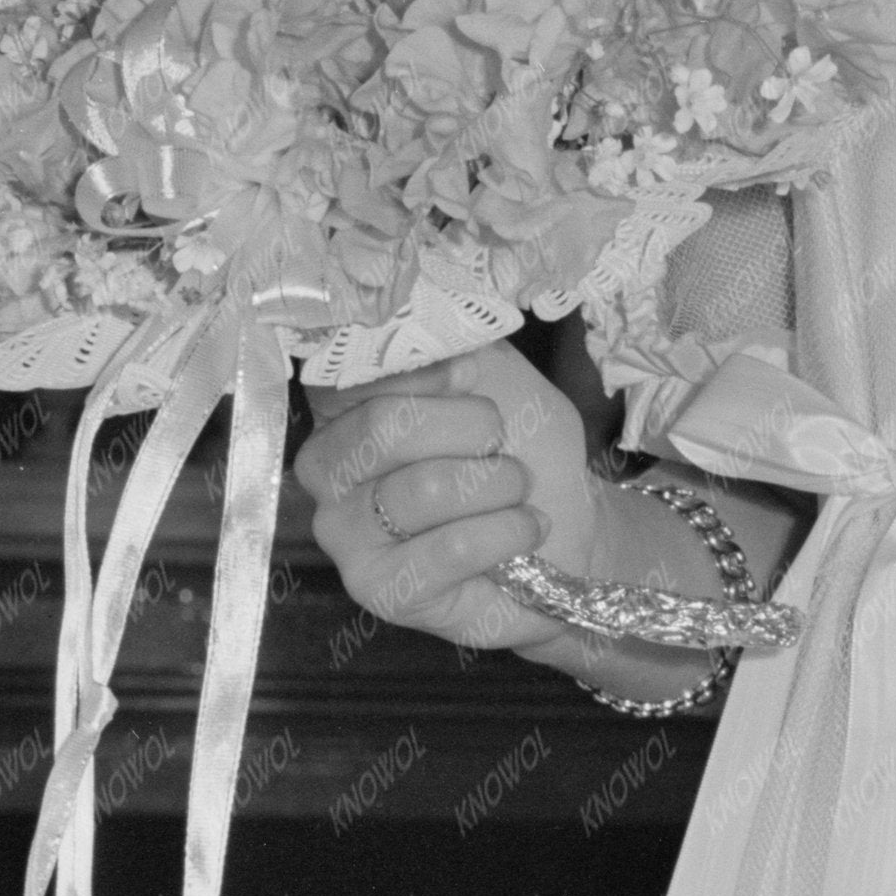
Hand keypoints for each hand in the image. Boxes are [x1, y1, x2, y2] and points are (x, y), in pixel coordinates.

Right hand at [291, 339, 661, 684]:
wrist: (569, 533)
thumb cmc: (524, 451)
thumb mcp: (496, 376)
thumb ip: (454, 340)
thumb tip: (427, 305)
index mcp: (340, 409)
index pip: (352, 374)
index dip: (422, 371)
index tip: (474, 376)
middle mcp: (325, 471)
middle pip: (384, 427)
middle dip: (470, 429)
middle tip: (504, 447)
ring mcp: (346, 537)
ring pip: (422, 488)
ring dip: (497, 484)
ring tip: (518, 492)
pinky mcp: (382, 591)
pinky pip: (450, 548)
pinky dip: (507, 532)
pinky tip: (528, 529)